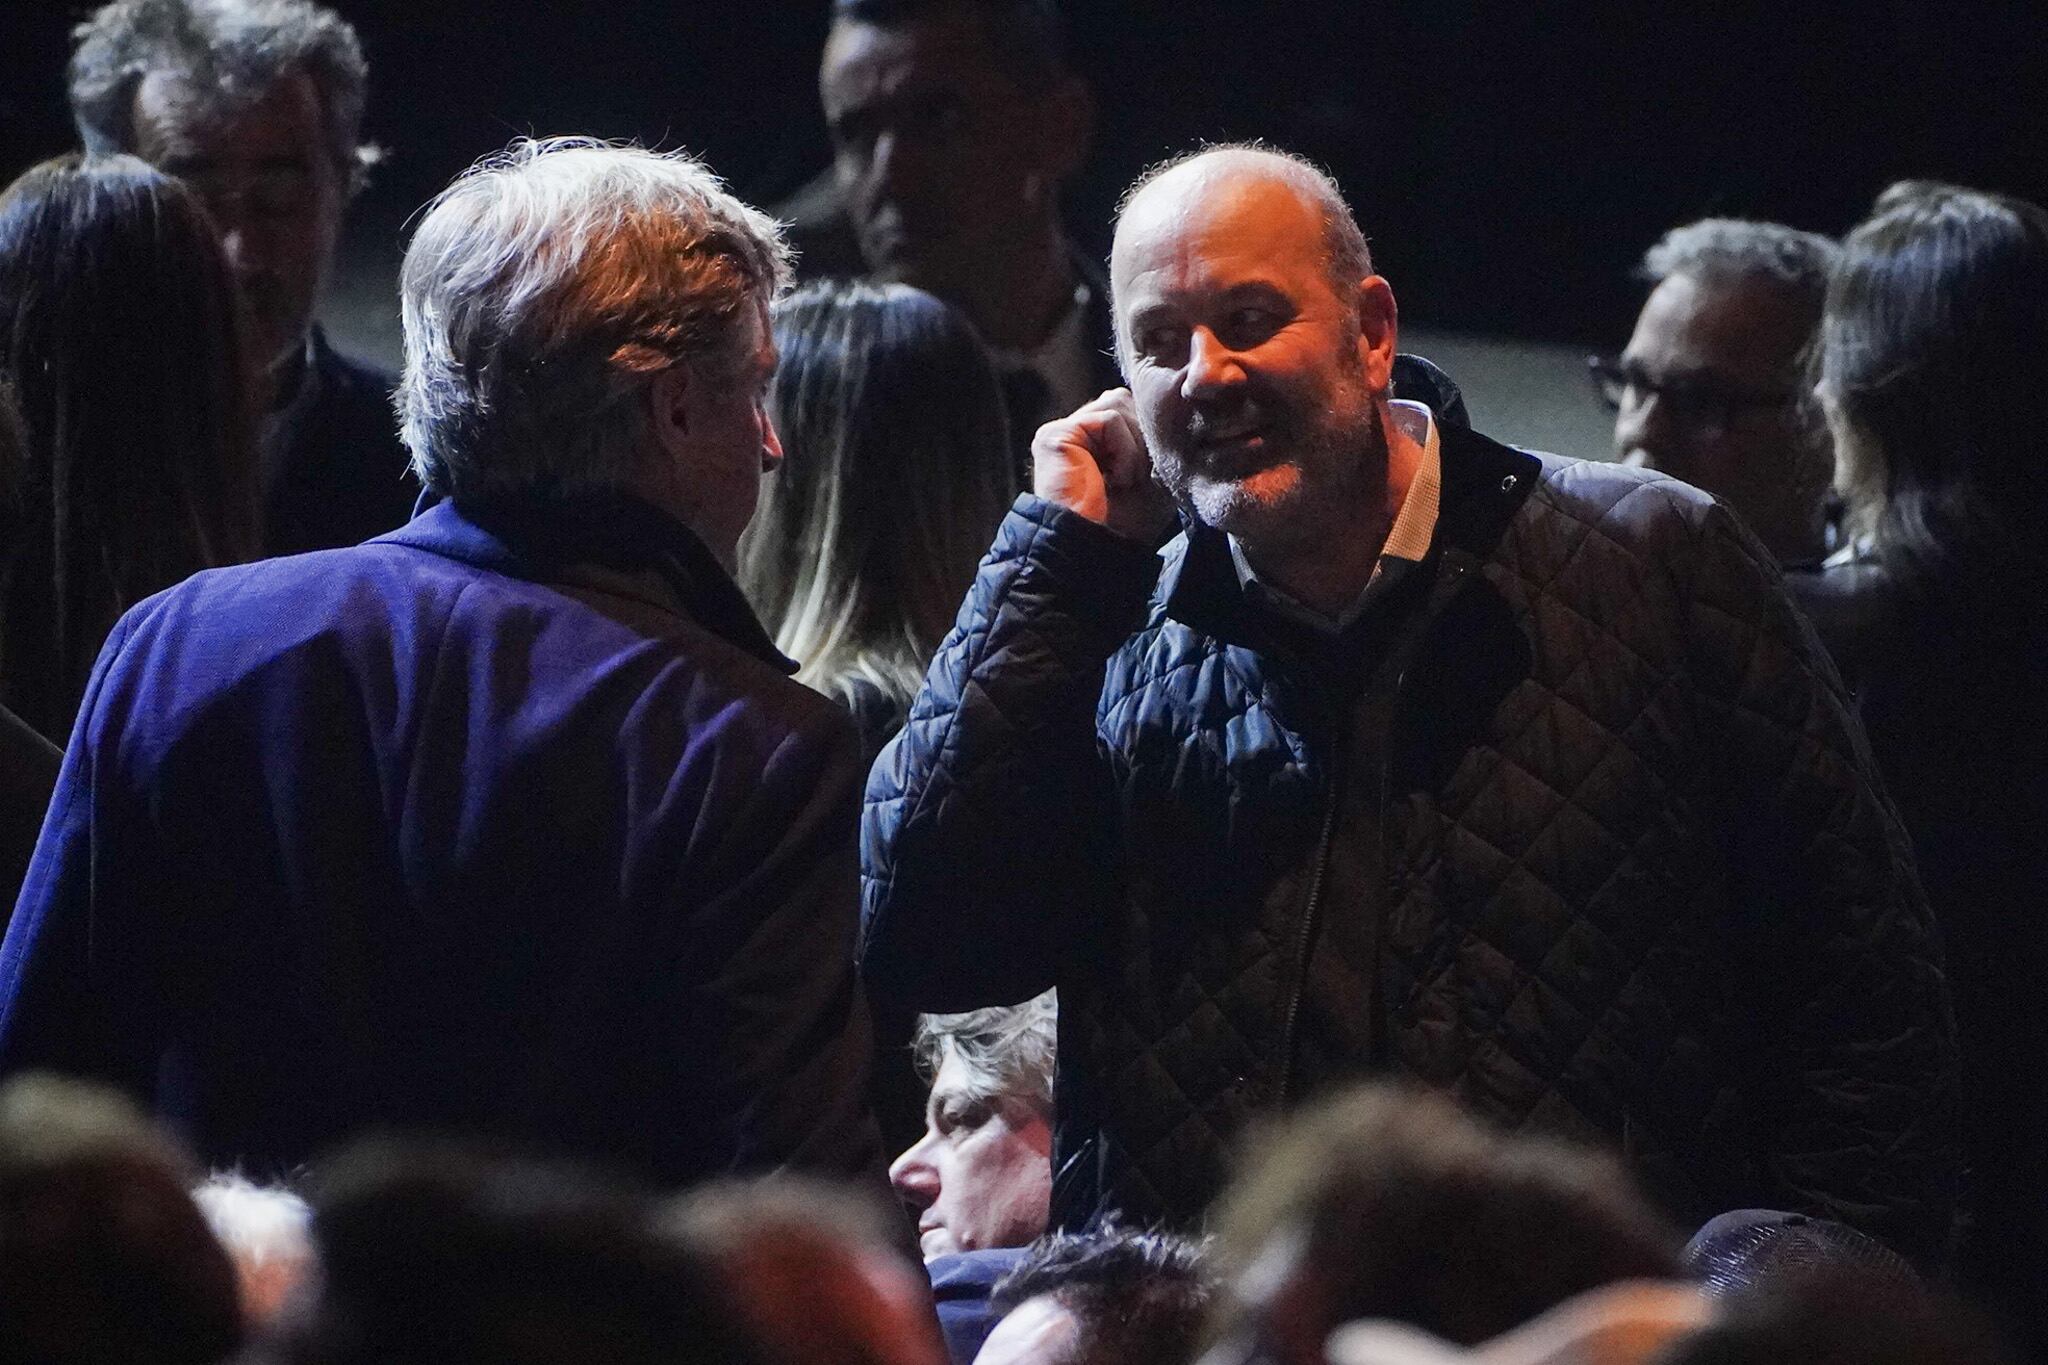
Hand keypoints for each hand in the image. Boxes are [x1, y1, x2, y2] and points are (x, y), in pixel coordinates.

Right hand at [1031, 388, 1177, 542]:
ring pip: (1118, 403)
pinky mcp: (1056, 434)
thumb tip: (1167, 412)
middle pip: (1124, 399)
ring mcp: (1064, 430)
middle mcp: (1075, 431)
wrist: (1097, 547)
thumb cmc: (1125, 521)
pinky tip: (1116, 479)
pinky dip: (1124, 450)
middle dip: (1142, 437)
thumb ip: (1151, 441)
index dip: (1147, 434)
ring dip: (1133, 446)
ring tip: (1124, 479)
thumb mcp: (1150, 475)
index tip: (1148, 473)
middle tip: (1137, 477)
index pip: (1129, 408)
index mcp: (1093, 440)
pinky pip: (1109, 419)